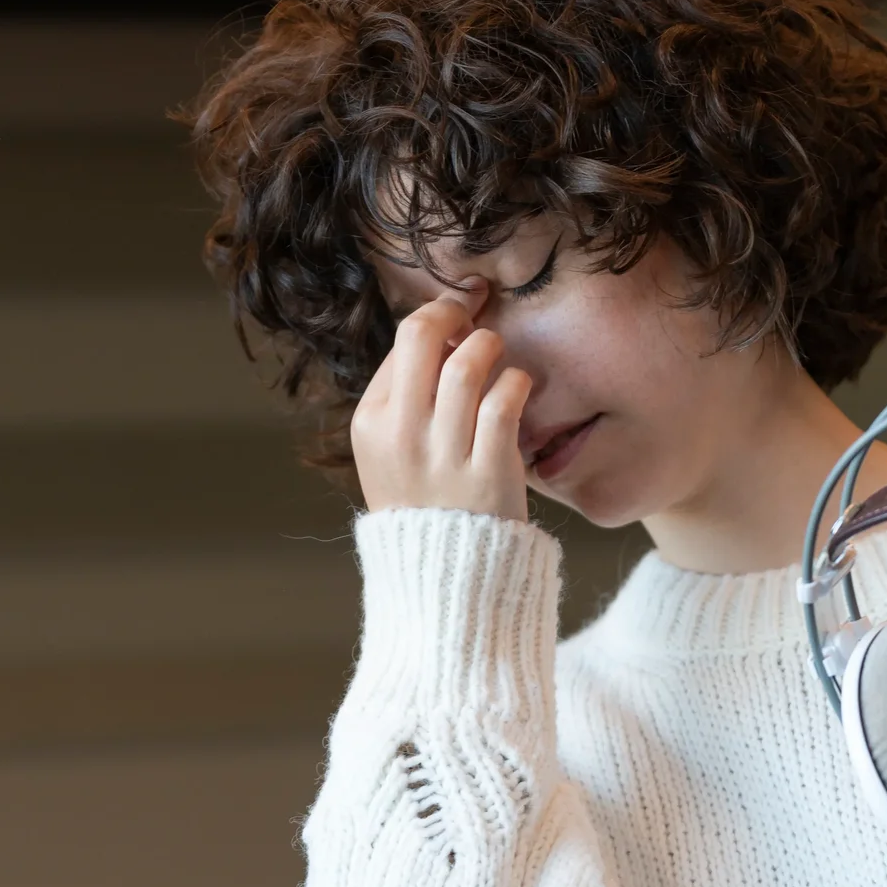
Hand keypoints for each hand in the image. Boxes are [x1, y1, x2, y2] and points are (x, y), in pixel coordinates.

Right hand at [350, 297, 533, 518]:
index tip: (456, 316)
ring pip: (466, 366)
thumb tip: (442, 328)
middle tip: (472, 318)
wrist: (442, 573)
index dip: (436, 317)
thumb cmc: (420, 498)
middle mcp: (401, 435)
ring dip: (489, 346)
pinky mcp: (487, 473)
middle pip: (423, 338)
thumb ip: (404, 393)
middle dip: (455, 313)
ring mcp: (443, 455)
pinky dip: (515, 384)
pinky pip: (503, 403)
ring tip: (495, 354)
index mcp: (371, 422)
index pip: (402, 342)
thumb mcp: (387, 448)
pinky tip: (516, 389)